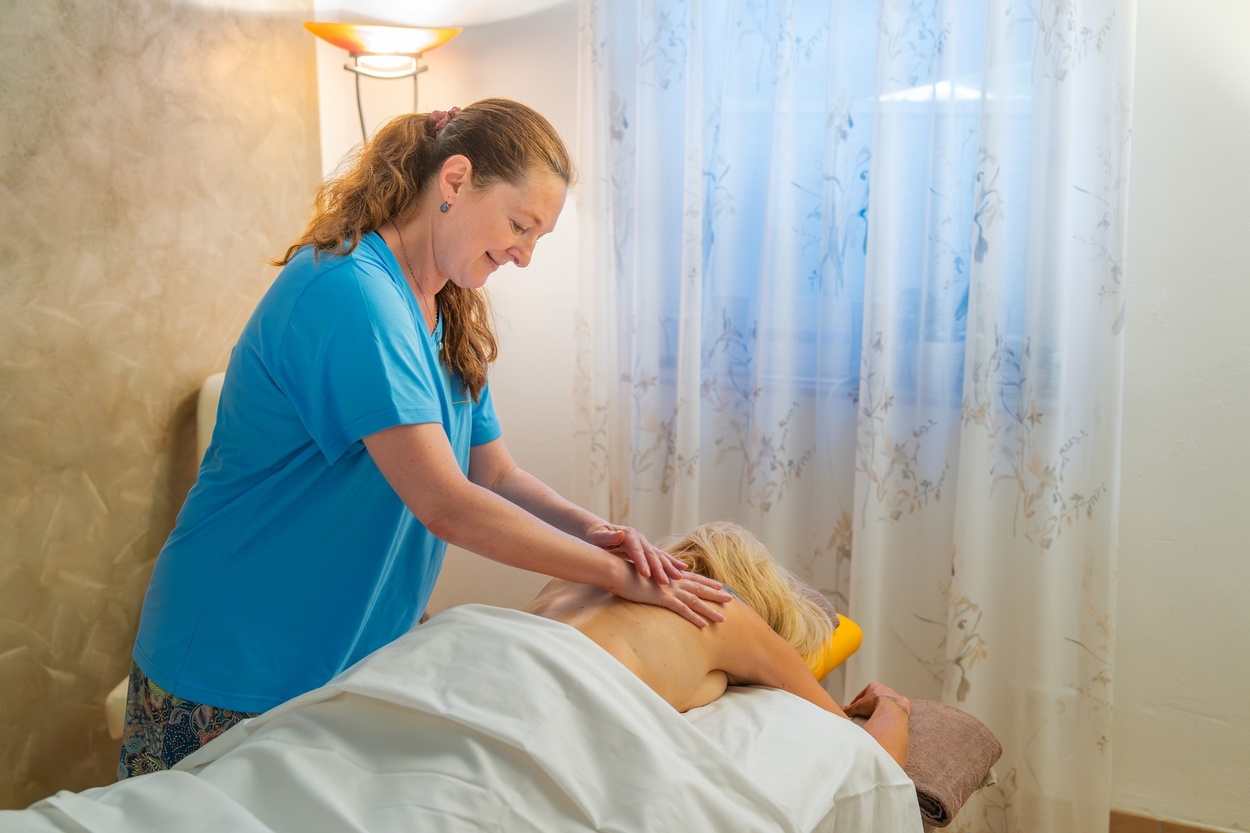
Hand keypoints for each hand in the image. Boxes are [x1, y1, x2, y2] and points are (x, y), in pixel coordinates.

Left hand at [585, 522, 685, 583]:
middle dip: (659, 568)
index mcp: (628, 535)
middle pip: (651, 554)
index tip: (646, 575)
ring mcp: (644, 543)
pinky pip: (661, 557)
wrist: (599, 532)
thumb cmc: (595, 536)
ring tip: (679, 577)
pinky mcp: (647, 550)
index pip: (636, 550)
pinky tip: (682, 570)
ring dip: (669, 567)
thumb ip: (607, 537)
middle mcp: (639, 538)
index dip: (642, 562)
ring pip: (659, 556)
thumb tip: (619, 534)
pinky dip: (671, 563)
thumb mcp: (597, 535)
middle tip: (666, 581)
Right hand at [610, 568, 734, 627]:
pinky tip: (703, 626)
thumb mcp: (643, 576)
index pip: (693, 579)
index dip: (707, 582)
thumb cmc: (626, 574)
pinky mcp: (662, 598)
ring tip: (724, 619)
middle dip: (716, 594)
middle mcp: (673, 582)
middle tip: (731, 599)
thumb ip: (653, 579)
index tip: (720, 585)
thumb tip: (656, 583)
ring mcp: (669, 590)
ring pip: (696, 601)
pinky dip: (694, 618)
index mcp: (669, 576)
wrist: (617, 571)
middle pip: (699, 589)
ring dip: (710, 610)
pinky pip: (682, 610)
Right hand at [845, 682, 909, 720]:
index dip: (858, 702)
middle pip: (876, 696)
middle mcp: (886, 688)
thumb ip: (849, 708)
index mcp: (874, 686)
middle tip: (867, 713)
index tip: (855, 708)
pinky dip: (896, 711)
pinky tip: (892, 717)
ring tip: (879, 716)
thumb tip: (840, 710)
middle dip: (872, 703)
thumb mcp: (858, 707)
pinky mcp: (904, 704)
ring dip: (884, 707)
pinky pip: (899, 707)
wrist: (891, 711)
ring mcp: (896, 696)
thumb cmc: (874, 706)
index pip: (863, 694)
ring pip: (888, 701)